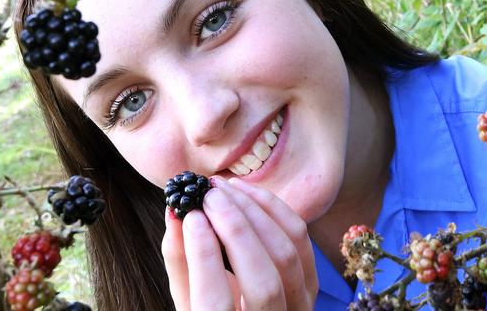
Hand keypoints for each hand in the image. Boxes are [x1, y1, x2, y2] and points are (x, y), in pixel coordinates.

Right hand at [161, 177, 318, 309]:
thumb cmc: (210, 306)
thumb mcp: (186, 296)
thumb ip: (180, 259)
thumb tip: (176, 212)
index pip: (217, 304)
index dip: (204, 257)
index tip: (191, 217)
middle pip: (263, 281)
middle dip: (235, 230)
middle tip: (209, 196)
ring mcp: (299, 307)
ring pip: (286, 255)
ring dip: (254, 212)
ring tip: (223, 188)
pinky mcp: (311, 282)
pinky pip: (299, 238)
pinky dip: (273, 208)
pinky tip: (243, 190)